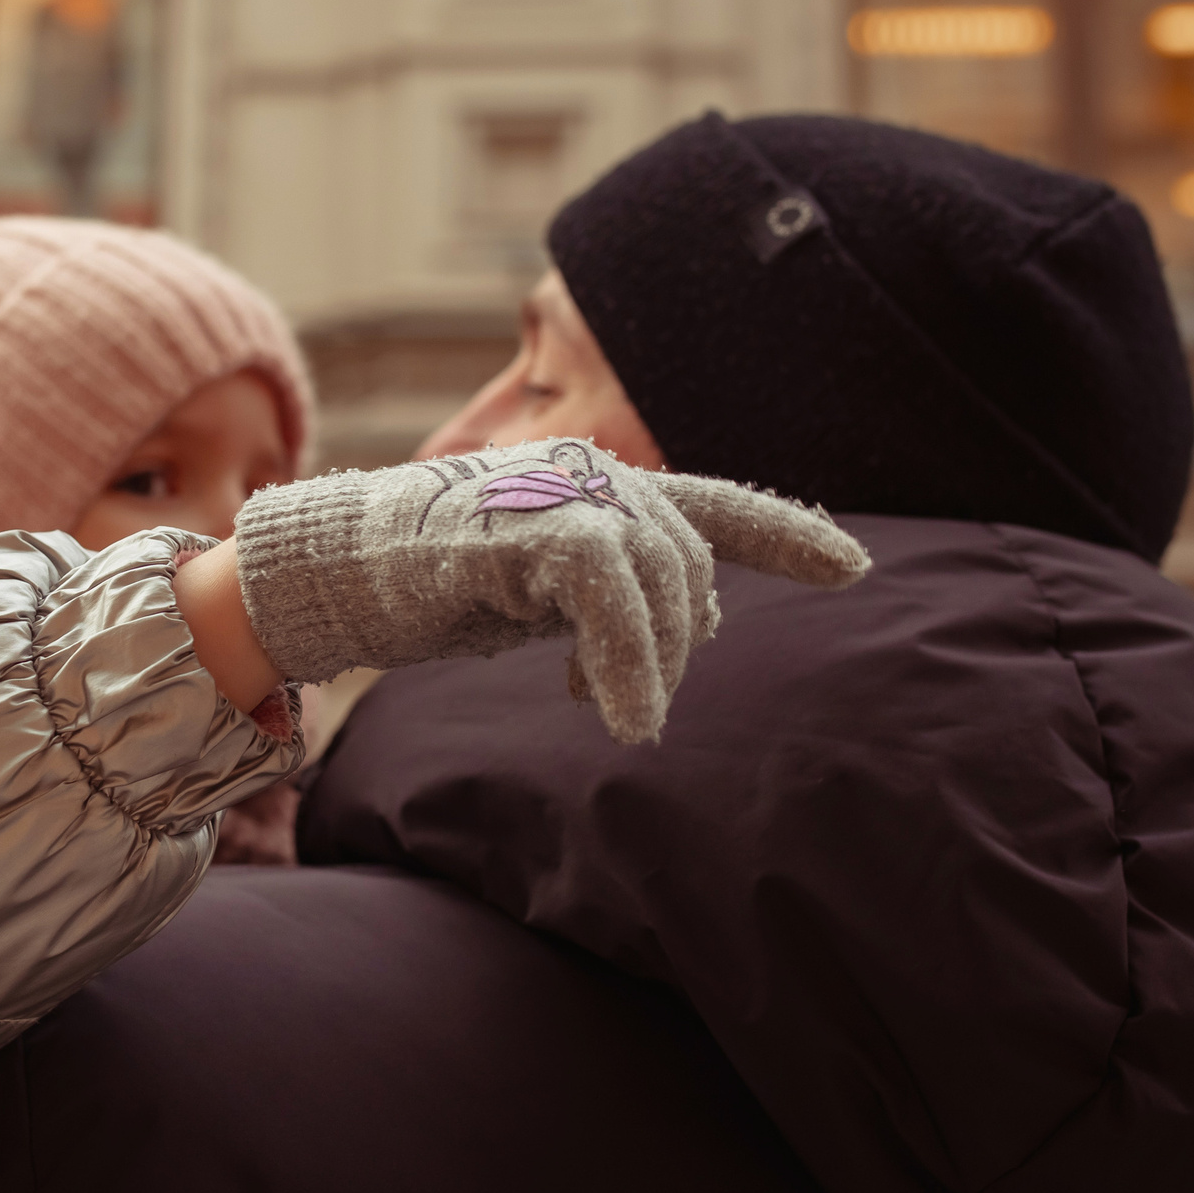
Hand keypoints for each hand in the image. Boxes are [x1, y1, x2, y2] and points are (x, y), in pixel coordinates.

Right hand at [230, 438, 869, 742]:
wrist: (340, 572)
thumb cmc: (440, 584)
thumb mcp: (550, 592)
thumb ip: (624, 594)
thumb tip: (700, 624)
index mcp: (604, 486)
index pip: (718, 505)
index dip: (789, 535)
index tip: (853, 569)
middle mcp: (593, 474)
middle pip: (691, 566)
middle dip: (678, 646)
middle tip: (628, 703)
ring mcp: (559, 492)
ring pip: (658, 583)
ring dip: (650, 667)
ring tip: (620, 717)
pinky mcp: (524, 525)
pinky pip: (608, 596)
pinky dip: (620, 662)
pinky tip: (607, 711)